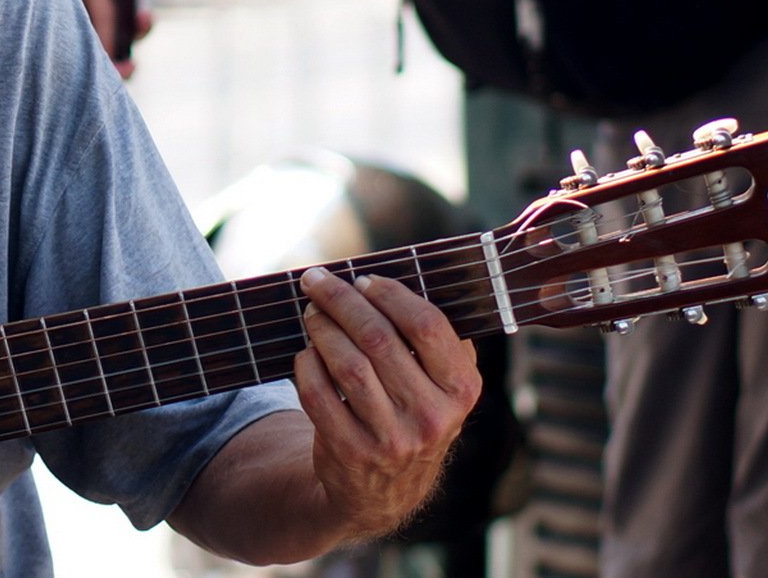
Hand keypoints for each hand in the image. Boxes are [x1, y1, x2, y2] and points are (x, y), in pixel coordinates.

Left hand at [293, 266, 480, 539]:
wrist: (383, 491)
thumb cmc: (411, 415)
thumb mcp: (441, 388)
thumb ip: (433, 342)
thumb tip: (394, 275)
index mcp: (461, 390)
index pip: (426, 325)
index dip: (390, 294)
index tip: (363, 279)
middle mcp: (432, 416)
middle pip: (378, 338)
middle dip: (341, 301)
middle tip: (317, 282)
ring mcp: (391, 438)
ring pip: (346, 364)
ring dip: (321, 329)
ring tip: (311, 313)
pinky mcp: (351, 451)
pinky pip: (318, 394)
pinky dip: (306, 365)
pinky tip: (306, 352)